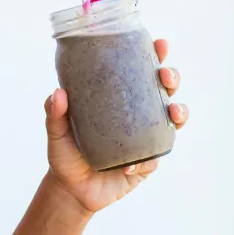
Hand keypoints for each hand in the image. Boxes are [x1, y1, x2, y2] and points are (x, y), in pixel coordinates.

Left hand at [45, 38, 187, 214]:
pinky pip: (154, 158)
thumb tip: (58, 93)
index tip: (160, 44)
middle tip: (165, 76)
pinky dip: (146, 160)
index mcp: (120, 99)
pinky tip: (132, 164)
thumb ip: (54, 113)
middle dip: (172, 78)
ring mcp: (146, 138)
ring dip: (179, 112)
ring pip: (173, 120)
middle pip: (164, 90)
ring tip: (172, 112)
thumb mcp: (56, 131)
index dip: (154, 56)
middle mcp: (138, 114)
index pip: (140, 71)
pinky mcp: (147, 163)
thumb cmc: (65, 153)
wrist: (71, 190)